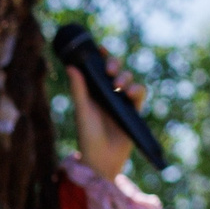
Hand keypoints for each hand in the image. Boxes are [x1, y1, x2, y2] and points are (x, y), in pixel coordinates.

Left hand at [67, 49, 144, 179]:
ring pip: (128, 78)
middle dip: (115, 64)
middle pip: (115, 69)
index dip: (101, 57)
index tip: (101, 48)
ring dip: (126, 76)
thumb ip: (78, 88)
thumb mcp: (83, 110)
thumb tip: (70, 66)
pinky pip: (140, 93)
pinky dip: (137, 89)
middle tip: (110, 70)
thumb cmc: (88, 136)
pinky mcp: (134, 110)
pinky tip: (130, 93)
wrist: (102, 160)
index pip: (98, 68)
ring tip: (119, 85)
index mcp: (93, 91)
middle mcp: (107, 93)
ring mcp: (122, 101)